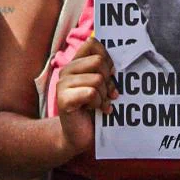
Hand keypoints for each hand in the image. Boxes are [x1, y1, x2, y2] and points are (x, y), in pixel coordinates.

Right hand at [54, 37, 117, 154]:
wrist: (80, 136)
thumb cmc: (94, 109)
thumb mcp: (102, 85)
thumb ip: (106, 70)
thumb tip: (117, 62)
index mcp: (76, 63)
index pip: (92, 43)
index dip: (107, 58)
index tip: (110, 74)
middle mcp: (67, 70)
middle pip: (98, 62)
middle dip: (109, 80)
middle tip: (107, 94)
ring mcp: (62, 84)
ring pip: (97, 79)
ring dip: (104, 95)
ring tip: (100, 104)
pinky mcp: (63, 99)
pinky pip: (91, 93)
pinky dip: (99, 103)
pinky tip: (96, 110)